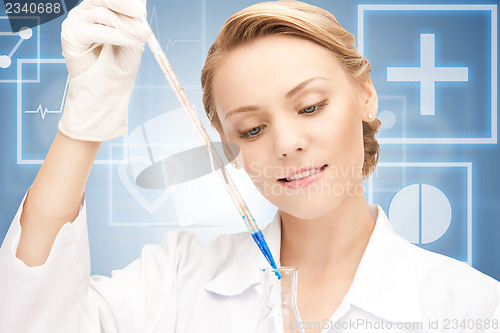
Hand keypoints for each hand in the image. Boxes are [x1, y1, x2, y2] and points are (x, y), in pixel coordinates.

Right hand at [58, 0, 151, 140]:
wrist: (108, 90)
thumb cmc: (120, 65)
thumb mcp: (133, 39)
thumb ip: (134, 22)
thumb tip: (140, 8)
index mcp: (103, 8)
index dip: (128, 0)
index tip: (142, 7)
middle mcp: (88, 11)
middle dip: (126, 6)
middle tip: (141, 14)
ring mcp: (77, 21)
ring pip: (103, 14)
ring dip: (125, 25)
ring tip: (140, 35)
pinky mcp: (70, 34)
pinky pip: (94, 30)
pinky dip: (114, 35)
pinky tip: (127, 41)